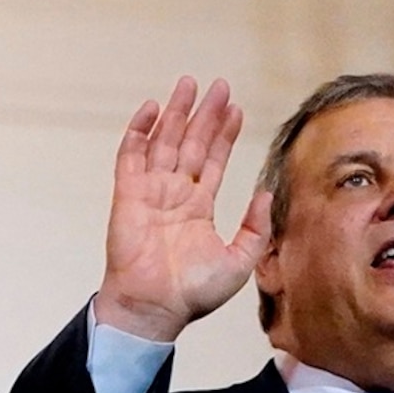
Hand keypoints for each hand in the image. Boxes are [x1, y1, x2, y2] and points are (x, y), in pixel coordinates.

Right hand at [96, 76, 275, 344]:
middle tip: (218, 86)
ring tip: (189, 84)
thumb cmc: (192, 294)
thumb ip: (255, 228)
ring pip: (164, 142)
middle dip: (204, 115)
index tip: (236, 109)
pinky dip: (139, 132)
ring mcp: (150, 193)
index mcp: (198, 209)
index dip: (225, 136)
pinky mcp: (127, 195)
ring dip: (175, 112)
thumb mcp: (239, 261)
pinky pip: (131, 156)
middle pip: (190, 144)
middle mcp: (174, 196)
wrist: (154, 308)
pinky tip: (151, 108)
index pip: (213, 162)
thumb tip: (266, 195)